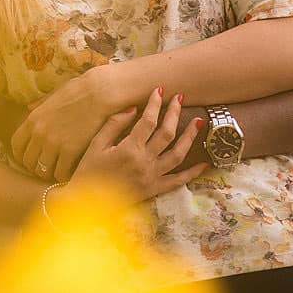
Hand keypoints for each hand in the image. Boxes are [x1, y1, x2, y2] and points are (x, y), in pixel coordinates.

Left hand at [11, 66, 118, 182]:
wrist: (99, 93)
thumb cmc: (78, 91)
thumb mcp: (53, 95)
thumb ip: (39, 104)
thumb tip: (28, 107)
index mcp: (33, 119)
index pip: (16, 145)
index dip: (21, 156)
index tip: (30, 159)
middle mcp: (39, 133)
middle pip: (28, 162)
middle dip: (36, 168)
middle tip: (47, 169)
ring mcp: (53, 143)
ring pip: (43, 171)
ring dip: (50, 174)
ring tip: (59, 173)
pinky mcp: (70, 151)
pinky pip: (60, 173)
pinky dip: (64, 176)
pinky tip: (71, 172)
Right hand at [71, 88, 205, 202]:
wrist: (87, 202)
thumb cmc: (88, 170)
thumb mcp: (96, 144)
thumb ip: (115, 124)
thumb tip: (134, 108)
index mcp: (129, 149)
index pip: (148, 121)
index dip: (155, 104)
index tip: (159, 90)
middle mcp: (145, 162)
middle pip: (167, 133)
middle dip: (174, 113)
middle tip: (180, 97)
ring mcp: (152, 177)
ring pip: (178, 154)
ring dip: (190, 137)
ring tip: (198, 122)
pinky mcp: (155, 189)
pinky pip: (178, 181)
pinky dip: (193, 173)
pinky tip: (205, 163)